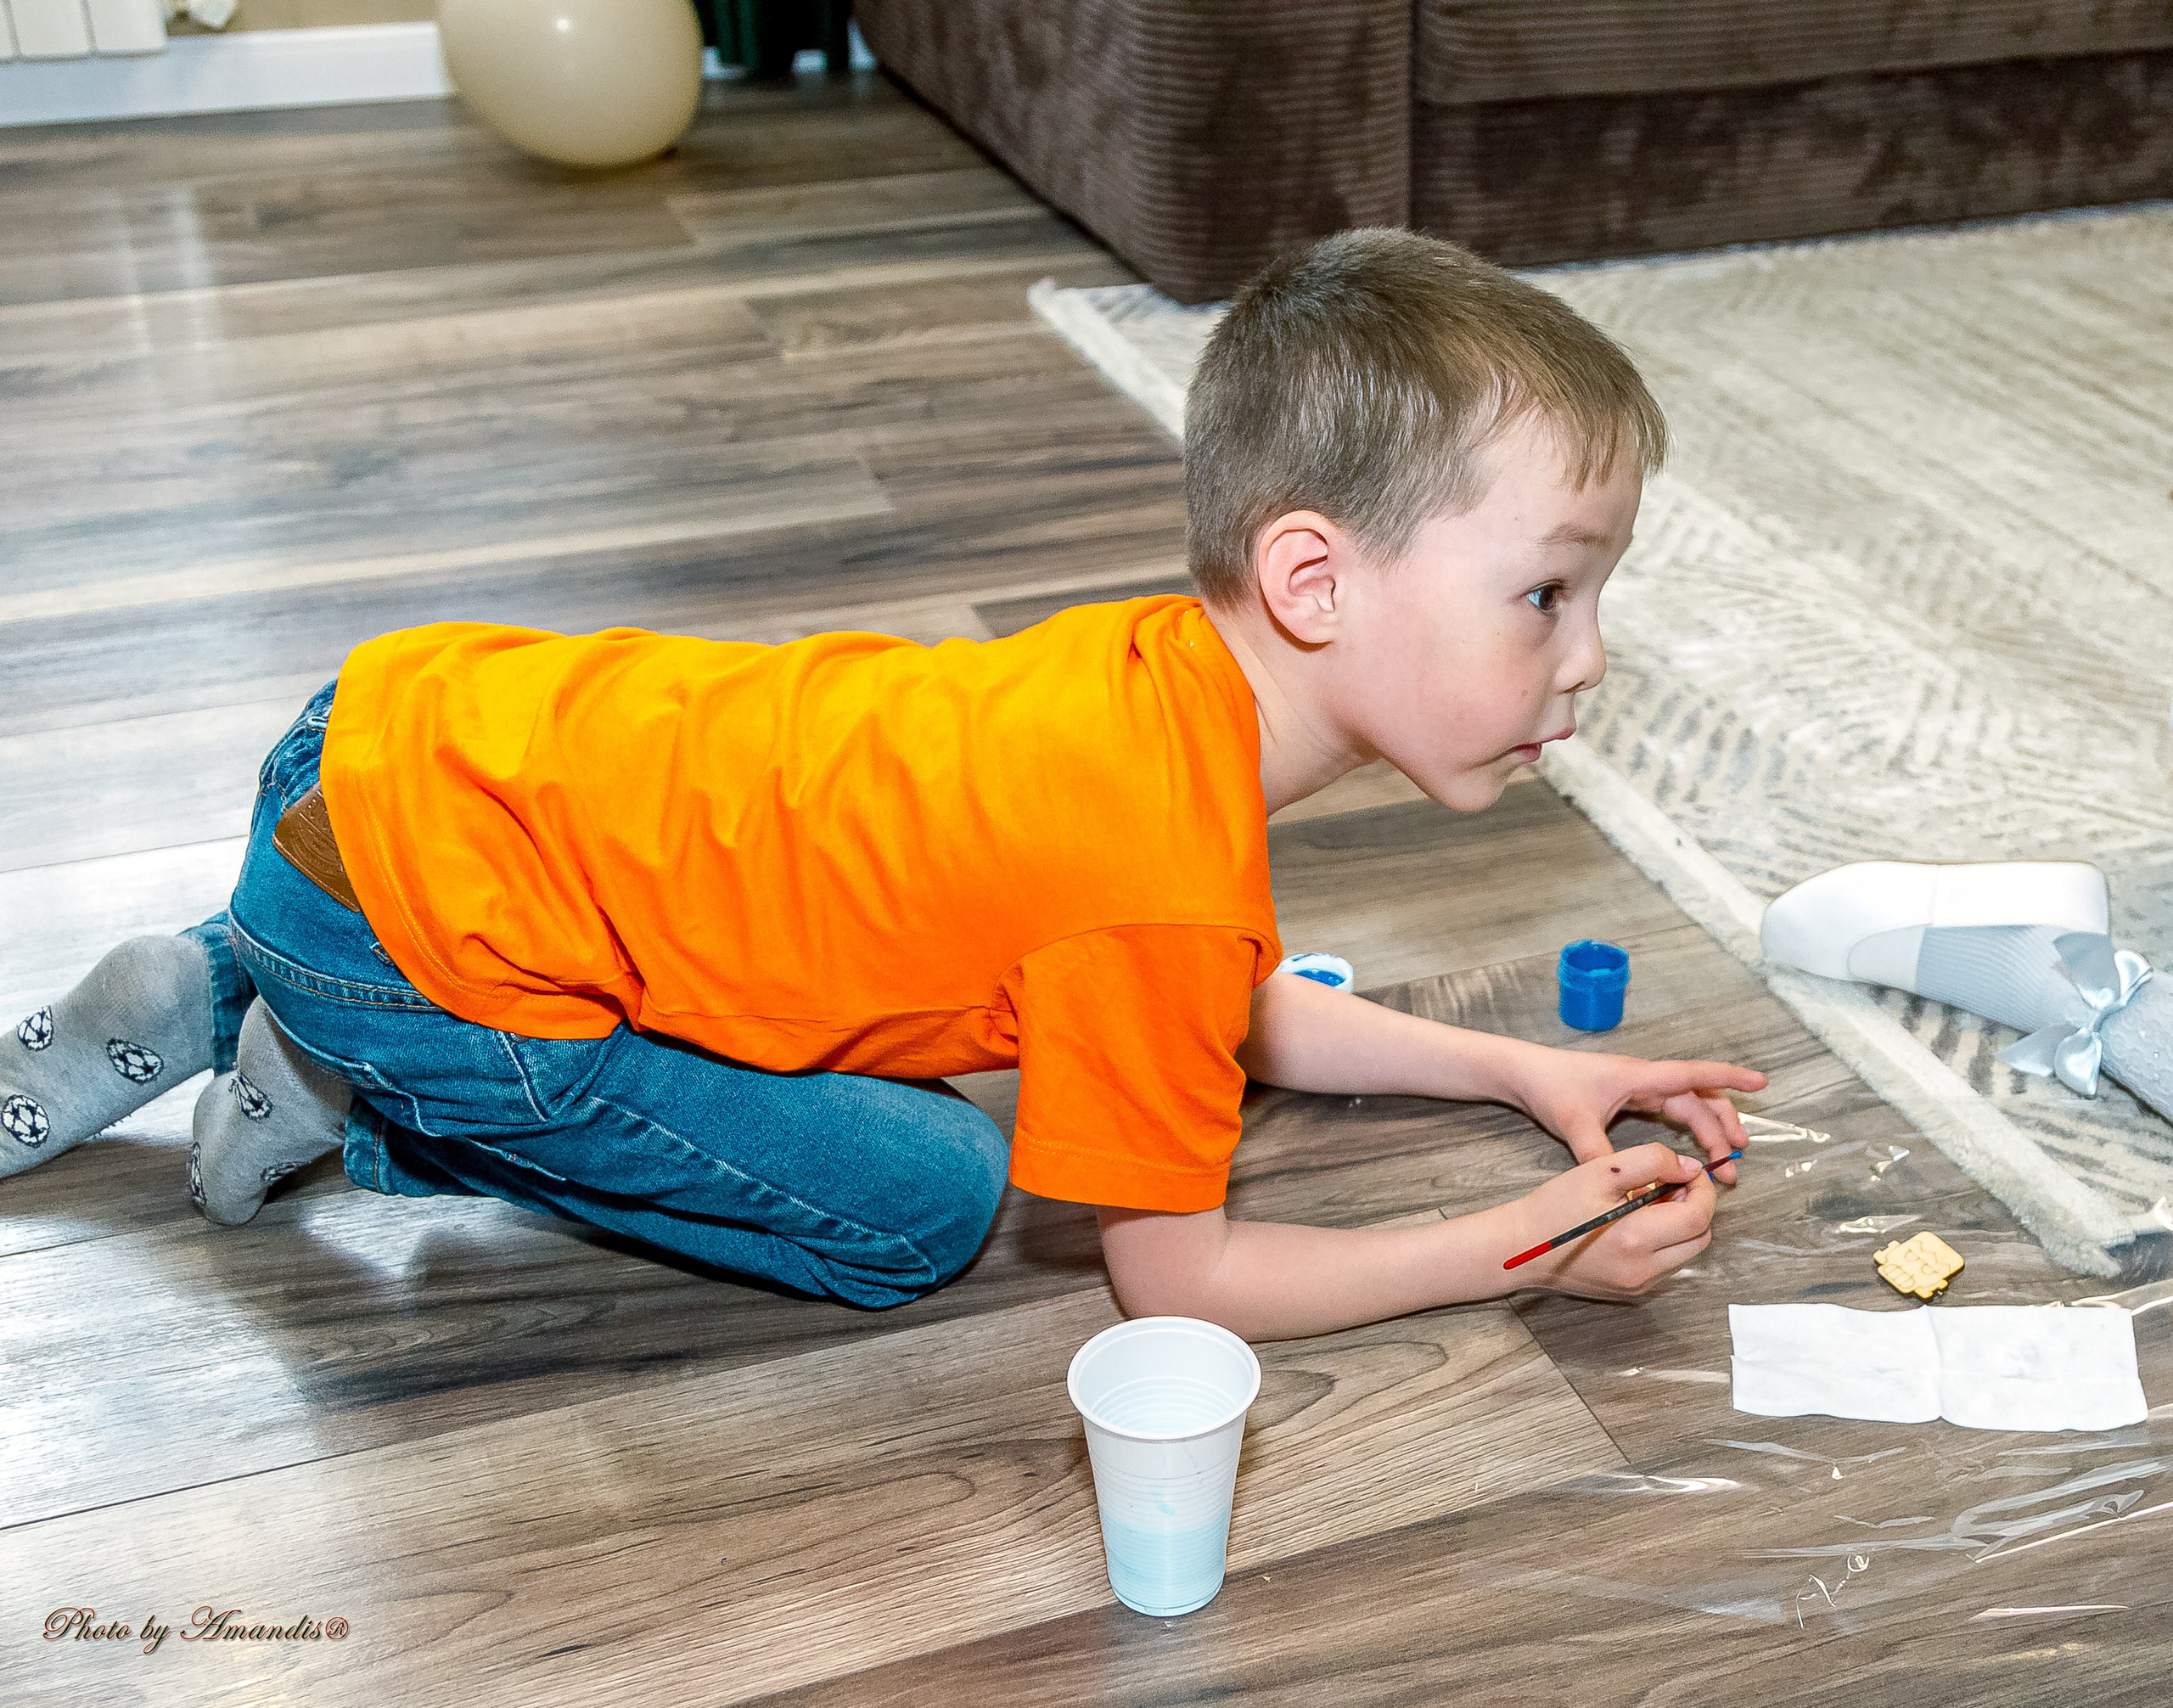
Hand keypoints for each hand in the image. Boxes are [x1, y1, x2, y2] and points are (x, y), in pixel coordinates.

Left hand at [1506, 1046, 1765, 1183]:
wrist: (1524, 1074)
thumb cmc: (1550, 1087)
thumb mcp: (1575, 1124)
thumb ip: (1599, 1153)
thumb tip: (1624, 1183)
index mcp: (1640, 1077)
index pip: (1695, 1075)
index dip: (1730, 1078)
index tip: (1763, 1082)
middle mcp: (1645, 1079)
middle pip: (1698, 1099)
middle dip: (1723, 1126)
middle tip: (1737, 1160)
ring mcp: (1638, 1087)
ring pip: (1687, 1106)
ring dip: (1708, 1130)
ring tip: (1724, 1162)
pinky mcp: (1629, 1098)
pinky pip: (1670, 1111)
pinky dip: (1687, 1129)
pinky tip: (1692, 1152)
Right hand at [1509, 1141, 1715, 1299]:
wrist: (1523, 1245)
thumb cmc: (1556, 1206)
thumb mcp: (1602, 1170)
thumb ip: (1652, 1162)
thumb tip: (1689, 1169)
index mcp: (1636, 1240)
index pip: (1698, 1217)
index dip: (1702, 1189)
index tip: (1689, 1172)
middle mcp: (1643, 1270)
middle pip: (1700, 1239)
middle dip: (1696, 1207)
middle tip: (1673, 1186)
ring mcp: (1638, 1285)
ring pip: (1686, 1254)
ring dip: (1681, 1226)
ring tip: (1652, 1203)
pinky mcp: (1632, 1291)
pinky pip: (1666, 1265)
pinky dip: (1664, 1242)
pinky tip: (1638, 1224)